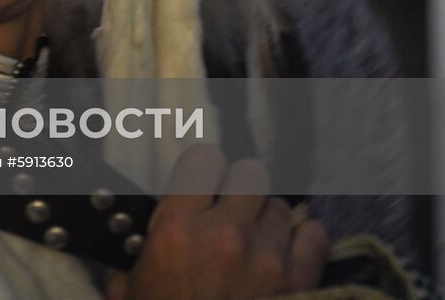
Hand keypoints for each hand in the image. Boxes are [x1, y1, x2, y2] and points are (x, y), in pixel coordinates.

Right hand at [104, 145, 328, 299]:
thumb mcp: (131, 295)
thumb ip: (135, 265)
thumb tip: (136, 257)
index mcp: (177, 229)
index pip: (203, 159)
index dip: (203, 169)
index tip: (201, 183)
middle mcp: (226, 233)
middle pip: (251, 174)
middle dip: (241, 188)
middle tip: (231, 209)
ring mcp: (268, 257)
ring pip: (281, 205)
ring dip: (269, 218)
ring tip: (258, 239)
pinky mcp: (300, 282)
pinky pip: (314, 235)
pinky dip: (303, 239)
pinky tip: (288, 252)